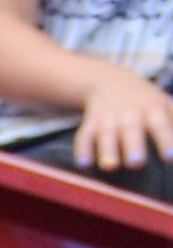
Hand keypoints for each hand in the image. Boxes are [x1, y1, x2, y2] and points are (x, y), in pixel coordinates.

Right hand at [68, 56, 172, 171]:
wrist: (108, 80)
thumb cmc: (144, 100)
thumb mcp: (164, 104)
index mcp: (152, 109)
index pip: (160, 123)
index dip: (165, 139)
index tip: (169, 156)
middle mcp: (129, 113)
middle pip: (131, 129)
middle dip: (133, 145)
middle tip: (136, 162)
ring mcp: (108, 118)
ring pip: (106, 134)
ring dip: (108, 150)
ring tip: (110, 166)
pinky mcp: (90, 123)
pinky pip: (84, 136)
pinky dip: (82, 149)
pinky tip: (84, 164)